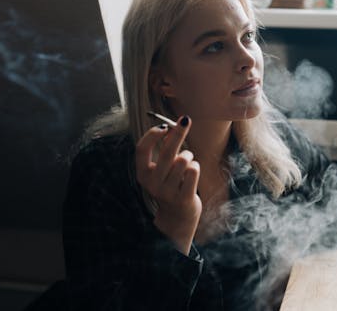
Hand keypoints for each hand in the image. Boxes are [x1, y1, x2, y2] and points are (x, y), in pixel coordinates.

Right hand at [135, 116, 200, 254]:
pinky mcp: (183, 198)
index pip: (141, 149)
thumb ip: (164, 149)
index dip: (152, 135)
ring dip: (189, 156)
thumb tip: (174, 126)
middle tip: (185, 120)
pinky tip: (192, 173)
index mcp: (142, 174)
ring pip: (183, 160)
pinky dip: (195, 166)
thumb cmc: (171, 184)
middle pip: (166, 152)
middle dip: (178, 132)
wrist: (177, 216)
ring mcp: (167, 192)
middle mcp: (152, 183)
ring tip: (188, 162)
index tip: (164, 126)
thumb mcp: (161, 169)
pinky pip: (193, 171)